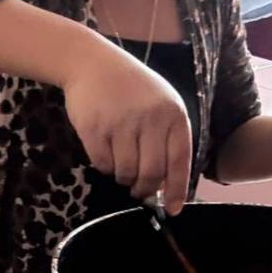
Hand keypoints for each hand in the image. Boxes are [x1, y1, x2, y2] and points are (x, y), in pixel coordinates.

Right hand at [62, 41, 192, 213]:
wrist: (92, 63)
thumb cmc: (131, 87)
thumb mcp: (161, 104)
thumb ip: (167, 138)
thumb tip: (165, 185)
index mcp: (173, 114)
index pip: (180, 161)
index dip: (177, 190)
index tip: (173, 209)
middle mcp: (150, 119)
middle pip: (151, 173)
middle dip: (145, 189)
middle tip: (139, 191)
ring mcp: (121, 124)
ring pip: (126, 172)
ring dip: (124, 178)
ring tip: (121, 167)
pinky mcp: (94, 128)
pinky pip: (102, 164)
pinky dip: (105, 167)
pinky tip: (106, 154)